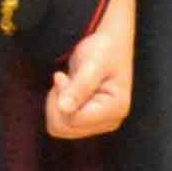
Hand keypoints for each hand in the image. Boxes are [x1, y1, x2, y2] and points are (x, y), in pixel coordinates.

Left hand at [41, 0, 137, 139]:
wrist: (110, 41)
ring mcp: (98, 123)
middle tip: (63, 78)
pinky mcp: (89, 120)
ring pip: (60, 128)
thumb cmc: (105, 48)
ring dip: (56, 103)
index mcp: (115, 110)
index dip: (61, 98)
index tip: (62, 76)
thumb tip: (64, 109)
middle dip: (56, 102)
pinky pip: (61, 122)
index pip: (72, 120)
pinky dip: (57, 105)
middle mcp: (109, 122)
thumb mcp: (92, 64)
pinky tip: (67, 88)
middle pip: (64, 128)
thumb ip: (79, 88)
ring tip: (66, 82)